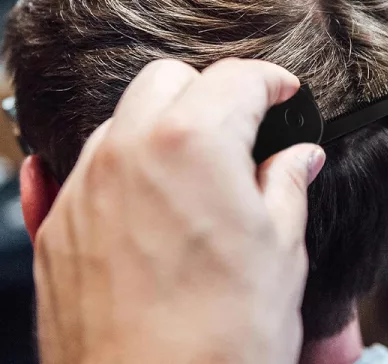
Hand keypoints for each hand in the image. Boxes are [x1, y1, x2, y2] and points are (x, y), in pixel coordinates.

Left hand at [31, 58, 325, 363]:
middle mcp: (131, 151)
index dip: (271, 80)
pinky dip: (126, 164)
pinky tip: (151, 196)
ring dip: (166, 125)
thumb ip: (288, 185)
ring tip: (197, 170)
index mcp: (195, 145)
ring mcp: (86, 186)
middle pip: (171, 79)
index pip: (238, 78)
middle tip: (240, 128)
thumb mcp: (281, 252)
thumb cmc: (224, 342)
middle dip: (212, 91)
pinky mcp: (60, 225)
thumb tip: (300, 157)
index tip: (284, 93)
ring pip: (127, 117)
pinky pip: (88, 166)